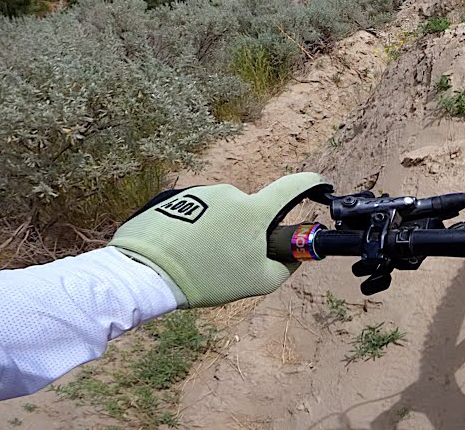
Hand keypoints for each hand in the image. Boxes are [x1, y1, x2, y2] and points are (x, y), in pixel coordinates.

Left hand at [110, 173, 331, 307]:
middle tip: (232, 259)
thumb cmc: (205, 278)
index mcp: (254, 210)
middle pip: (250, 210)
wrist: (144, 273)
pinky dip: (194, 230)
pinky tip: (181, 252)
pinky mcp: (174, 198)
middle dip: (246, 231)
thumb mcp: (257, 282)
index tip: (320, 185)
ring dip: (217, 231)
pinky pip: (194, 213)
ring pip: (221, 213)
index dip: (311, 183)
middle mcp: (230, 193)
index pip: (293, 185)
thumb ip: (285, 266)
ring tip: (200, 259)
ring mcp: (200, 193)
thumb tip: (295, 255)